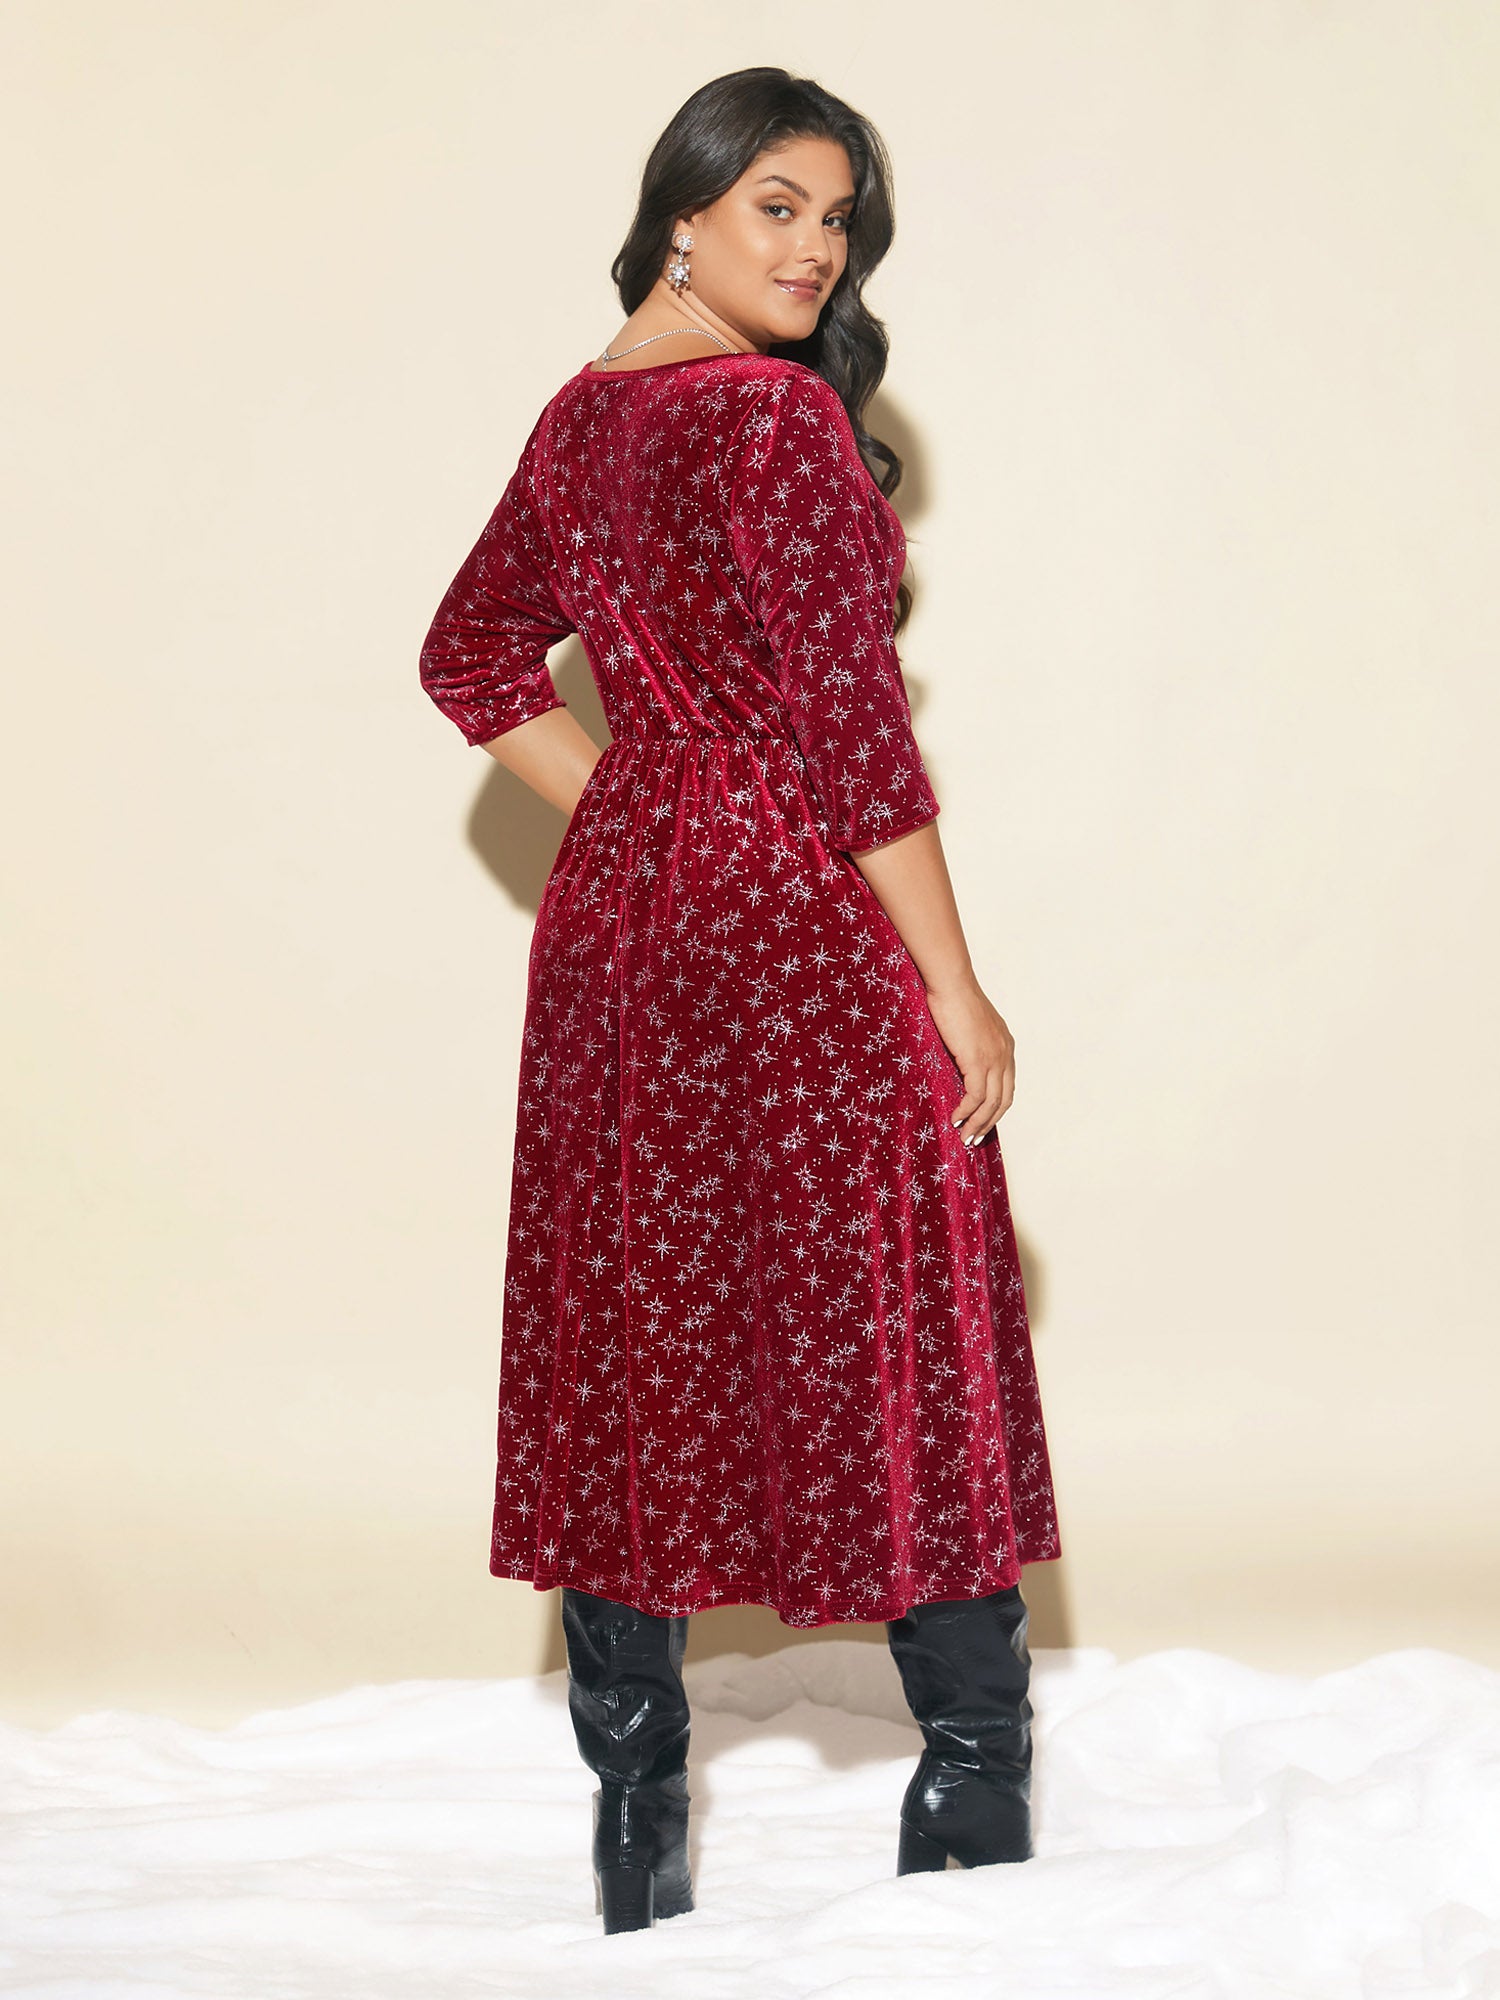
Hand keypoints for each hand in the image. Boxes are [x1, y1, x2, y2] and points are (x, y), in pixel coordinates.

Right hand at [923, 978, 1015, 1143]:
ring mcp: (994, 1058)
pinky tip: (955, 1119)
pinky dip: (966, 1111)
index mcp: (1005, 1045)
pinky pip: (975, 1096)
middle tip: (974, 1139)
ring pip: (991, 1103)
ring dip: (978, 1124)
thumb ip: (970, 1044)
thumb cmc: (953, 997)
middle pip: (1004, 1099)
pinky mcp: (978, 1061)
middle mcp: (1006, 1054)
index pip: (1007, 1085)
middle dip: (989, 1123)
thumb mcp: (968, 1025)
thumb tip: (957, 1060)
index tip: (983, 1122)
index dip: (996, 1108)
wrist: (951, 983)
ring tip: (964, 1138)